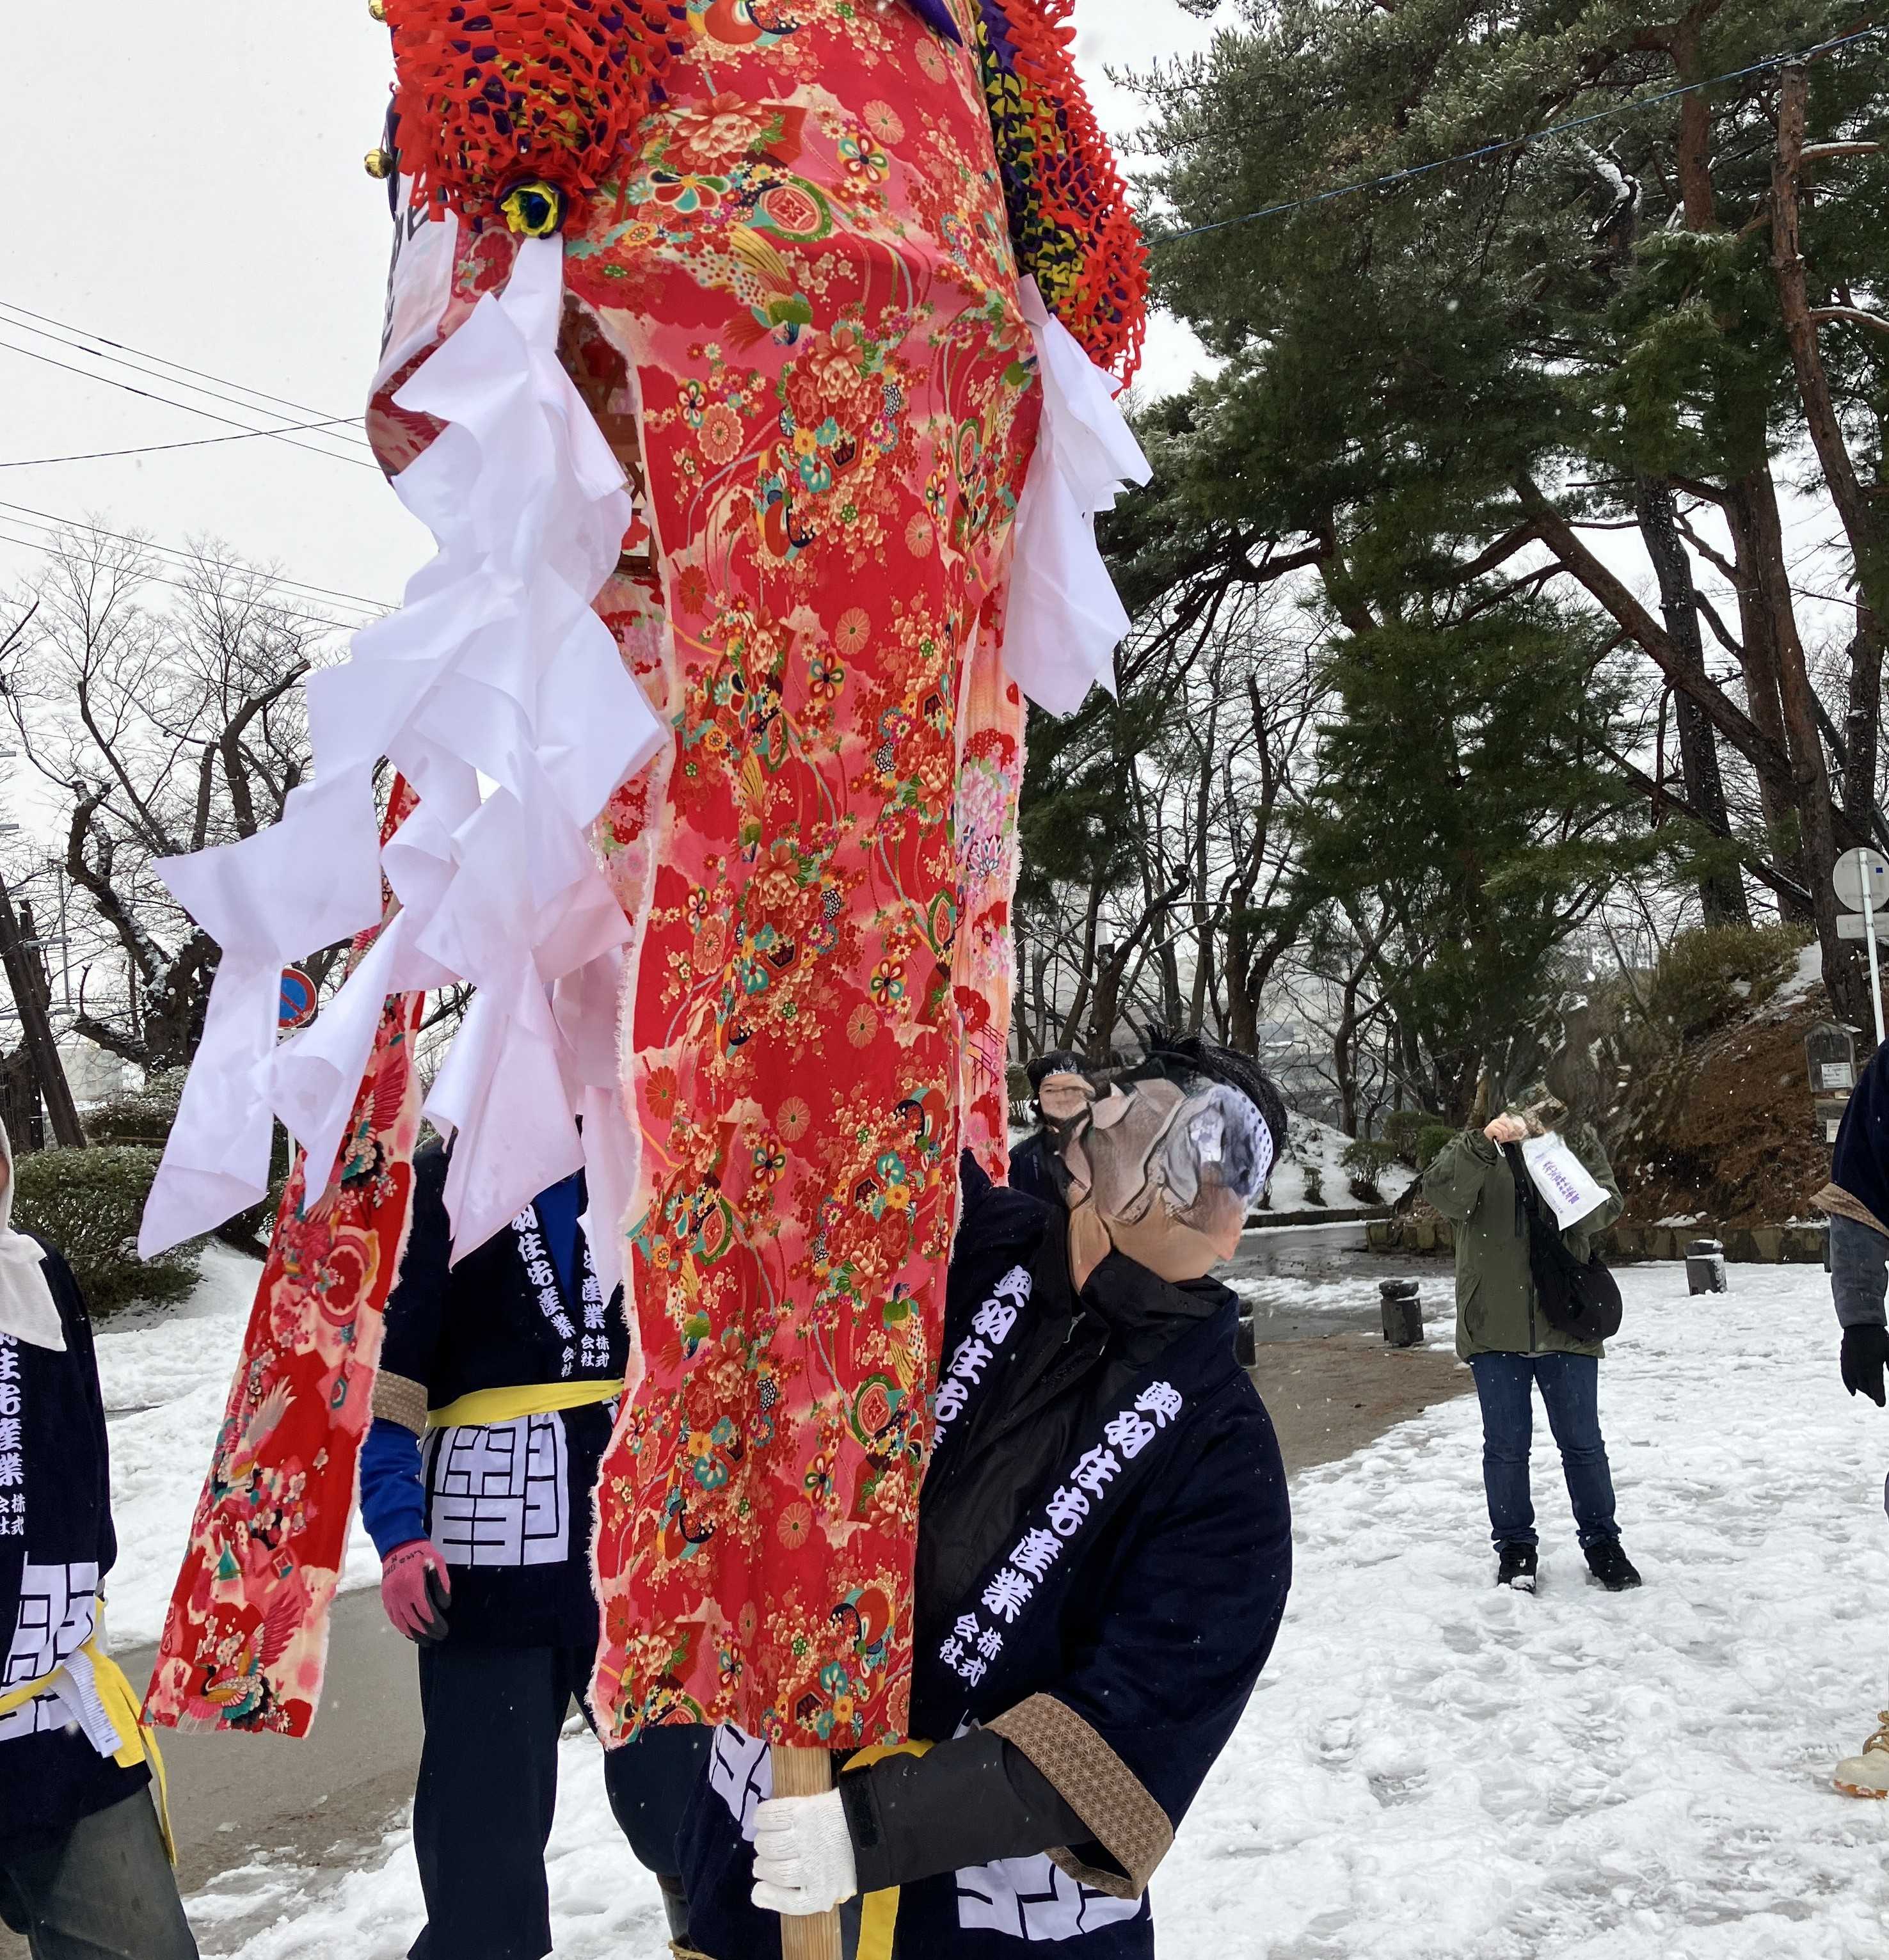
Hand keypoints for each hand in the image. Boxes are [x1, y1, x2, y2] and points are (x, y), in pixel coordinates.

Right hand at [380, 1539, 450, 1642]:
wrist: (398, 1545)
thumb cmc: (421, 1552)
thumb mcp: (438, 1562)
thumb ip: (442, 1584)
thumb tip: (444, 1605)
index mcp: (413, 1585)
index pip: (425, 1612)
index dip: (435, 1624)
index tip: (444, 1630)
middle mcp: (400, 1594)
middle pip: (414, 1621)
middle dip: (427, 1633)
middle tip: (438, 1638)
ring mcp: (390, 1597)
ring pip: (401, 1623)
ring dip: (414, 1634)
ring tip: (426, 1641)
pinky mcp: (386, 1598)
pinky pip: (393, 1618)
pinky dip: (402, 1627)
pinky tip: (410, 1633)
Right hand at [751, 1790, 857, 1917]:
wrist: (872, 1819)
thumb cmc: (852, 1854)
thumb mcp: (835, 1884)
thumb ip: (805, 1892)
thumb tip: (760, 1893)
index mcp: (823, 1892)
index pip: (787, 1903)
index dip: (769, 1897)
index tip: (758, 1890)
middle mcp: (811, 1868)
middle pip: (773, 1872)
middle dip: (763, 1867)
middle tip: (764, 1860)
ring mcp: (806, 1838)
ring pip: (767, 1845)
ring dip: (762, 1843)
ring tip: (765, 1841)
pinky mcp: (803, 1811)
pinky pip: (770, 1816)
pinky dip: (761, 1818)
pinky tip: (761, 1821)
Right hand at [1483, 1115, 1528, 1145]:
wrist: (1487, 1142)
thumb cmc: (1497, 1138)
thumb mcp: (1508, 1136)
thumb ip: (1515, 1134)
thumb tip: (1524, 1132)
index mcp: (1503, 1120)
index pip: (1512, 1120)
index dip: (1518, 1124)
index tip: (1523, 1129)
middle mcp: (1498, 1120)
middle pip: (1508, 1122)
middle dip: (1511, 1130)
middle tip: (1508, 1136)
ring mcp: (1494, 1123)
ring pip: (1504, 1129)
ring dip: (1504, 1136)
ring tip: (1502, 1138)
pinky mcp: (1490, 1128)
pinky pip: (1499, 1132)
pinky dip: (1500, 1137)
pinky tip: (1498, 1138)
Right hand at [1842, 1324, 1888, 1406]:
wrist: (1860, 1325)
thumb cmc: (1879, 1338)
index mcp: (1873, 1369)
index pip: (1876, 1389)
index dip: (1880, 1398)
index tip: (1881, 1404)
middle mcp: (1860, 1370)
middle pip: (1866, 1389)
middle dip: (1873, 1394)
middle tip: (1878, 1397)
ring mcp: (1850, 1367)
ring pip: (1857, 1385)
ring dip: (1864, 1390)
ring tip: (1870, 1392)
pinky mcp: (1844, 1363)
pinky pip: (1846, 1379)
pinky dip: (1850, 1387)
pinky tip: (1853, 1393)